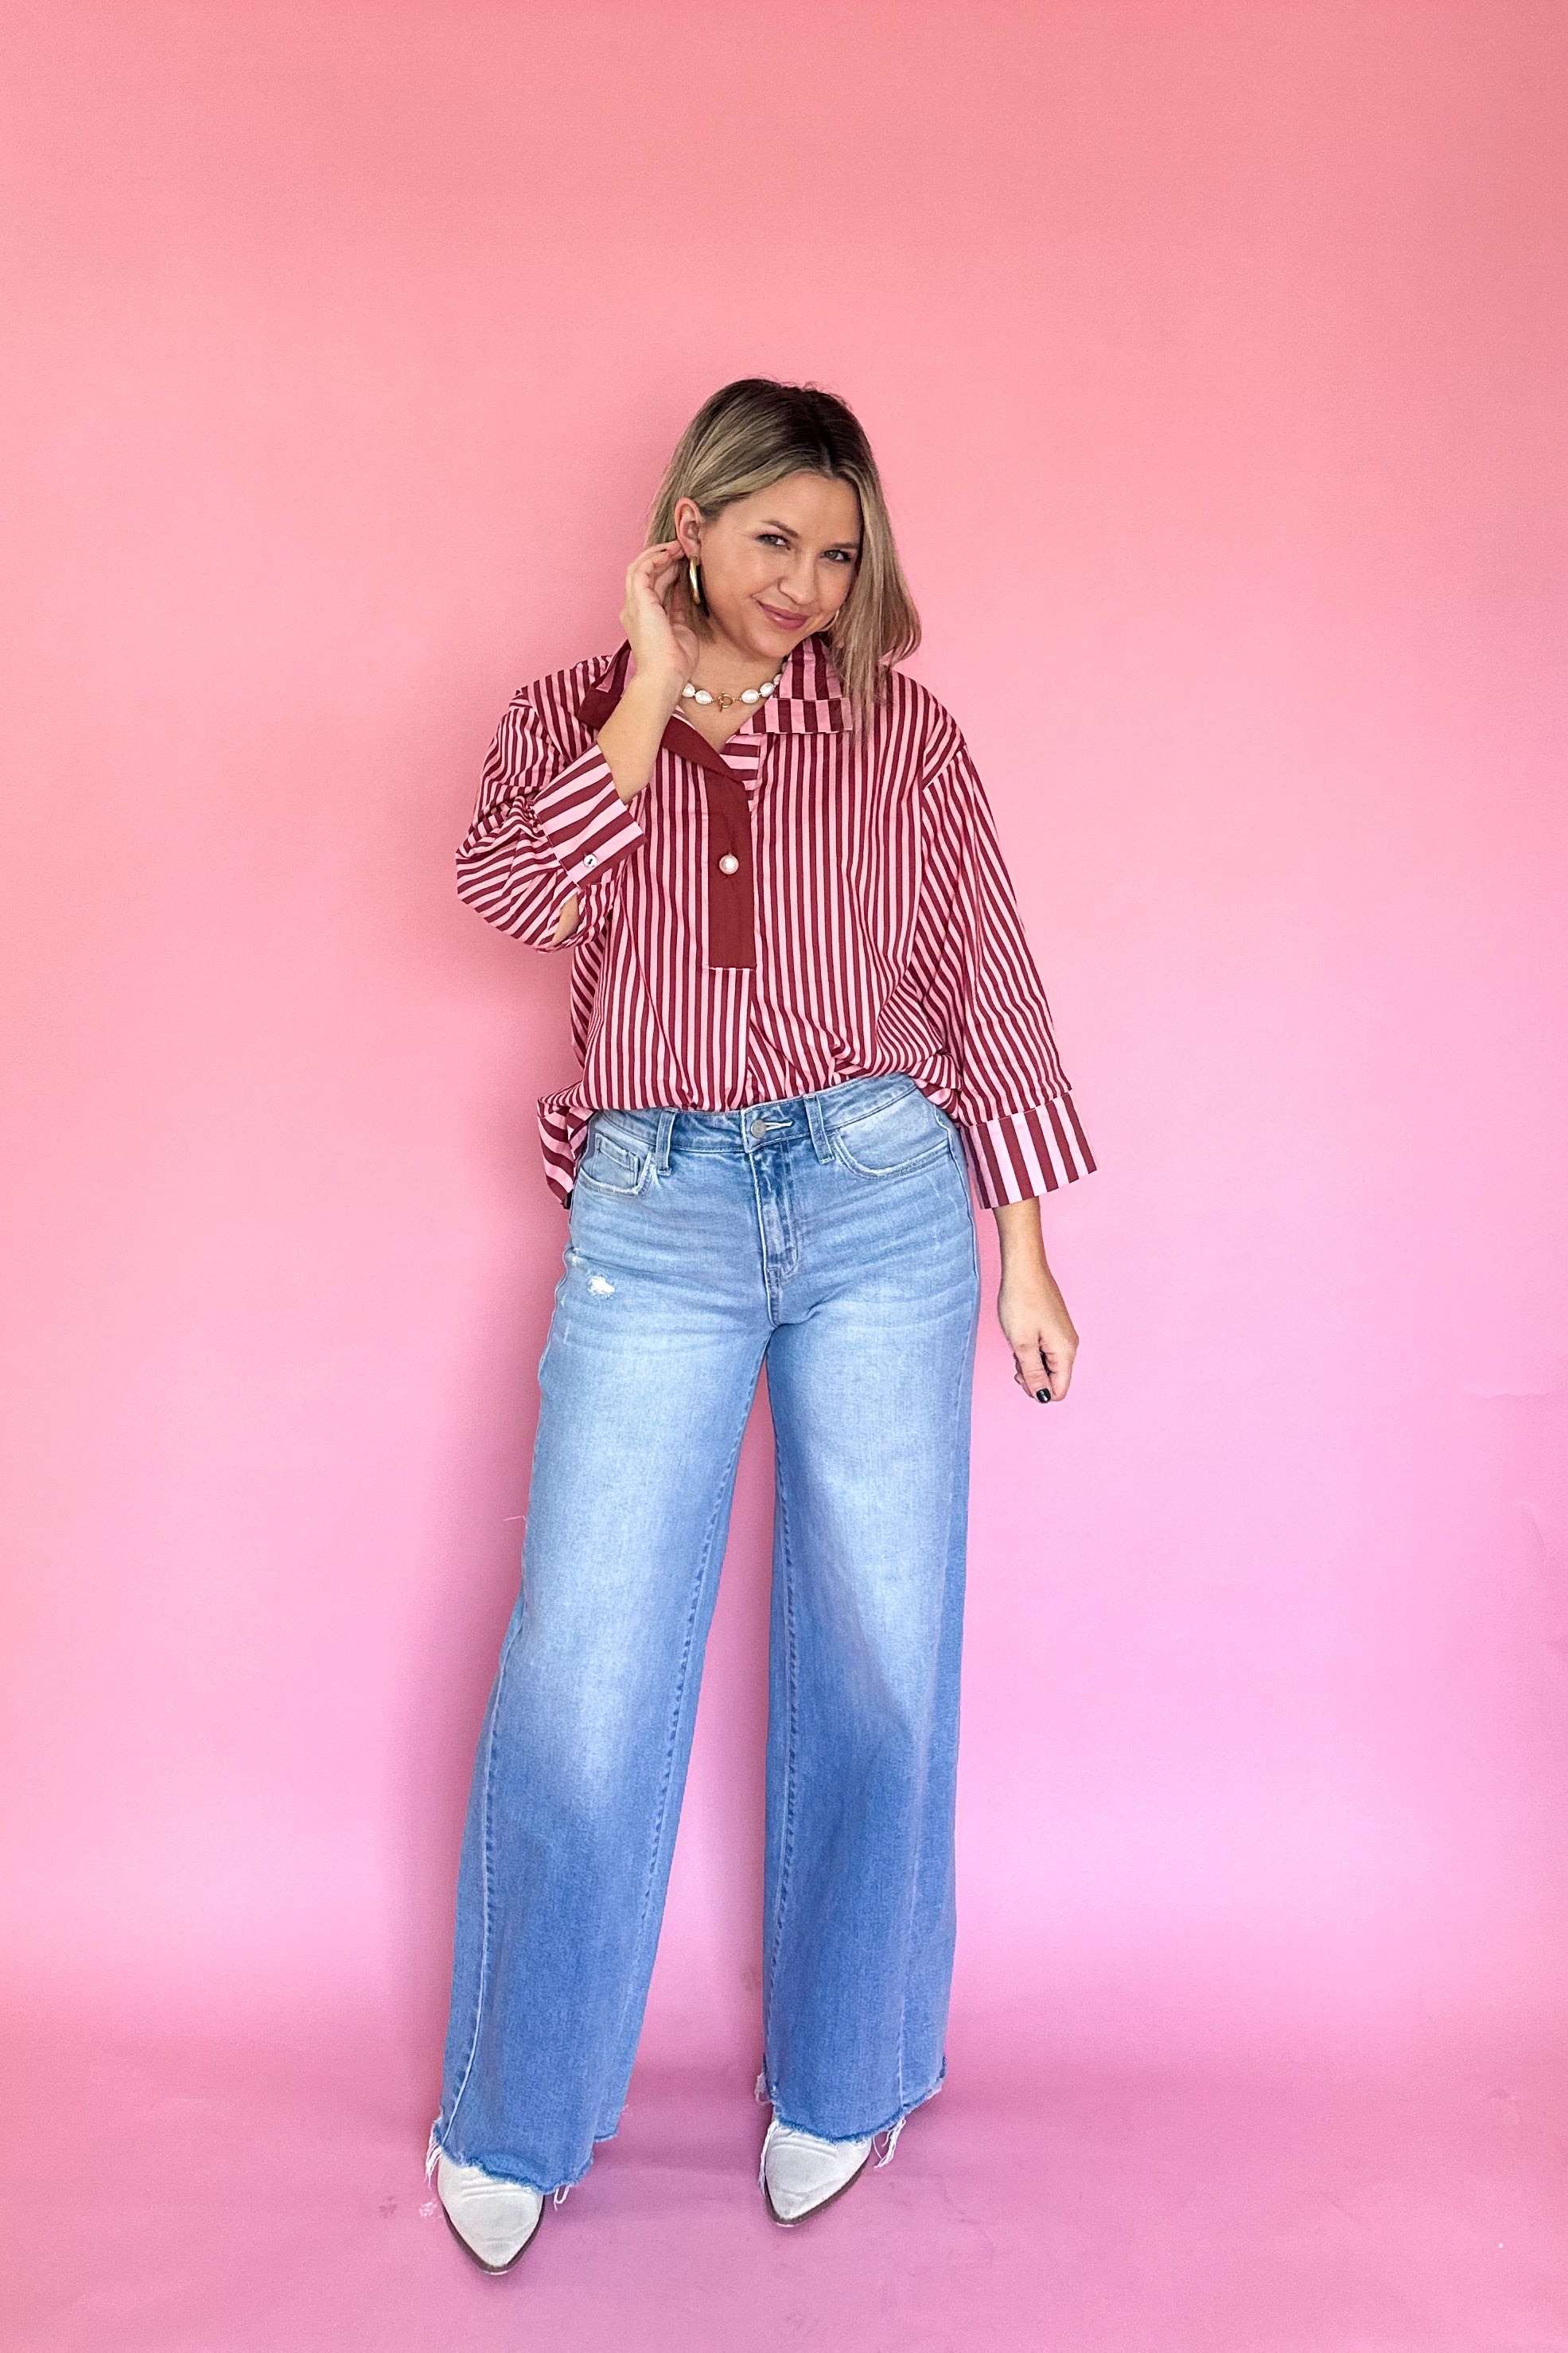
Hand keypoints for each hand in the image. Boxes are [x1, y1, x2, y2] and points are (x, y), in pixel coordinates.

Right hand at [620, 541, 698, 701]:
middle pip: (645, 574)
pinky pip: (641, 569)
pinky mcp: (638, 601)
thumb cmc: (674, 663)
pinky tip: (670, 553)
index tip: (683, 562)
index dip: (667, 571)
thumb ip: (678, 609)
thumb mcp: (680, 629)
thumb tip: (682, 590)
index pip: (652, 587)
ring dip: (658, 554)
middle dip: (662, 558)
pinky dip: (654, 558)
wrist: (665, 676)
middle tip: (682, 548)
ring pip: (639, 567)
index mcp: (643, 618)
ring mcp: (633, 605)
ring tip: (677, 547)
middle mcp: (634, 609)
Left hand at [997, 1262, 1078, 1403]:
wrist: (1024, 1269)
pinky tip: (1021, 1335)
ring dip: (1030, 1362)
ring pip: (1048, 1364)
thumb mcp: (1022, 1344)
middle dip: (1033, 1376)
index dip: (1038, 1390)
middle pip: (1054, 1378)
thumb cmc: (1022, 1301)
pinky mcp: (1055, 1326)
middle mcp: (1069, 1345)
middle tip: (1016, 1358)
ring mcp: (1063, 1335)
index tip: (1019, 1374)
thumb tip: (1043, 1396)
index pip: (1059, 1390)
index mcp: (1065, 1352)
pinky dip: (1031, 1349)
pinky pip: (1045, 1349)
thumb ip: (1033, 1373)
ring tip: (1017, 1343)